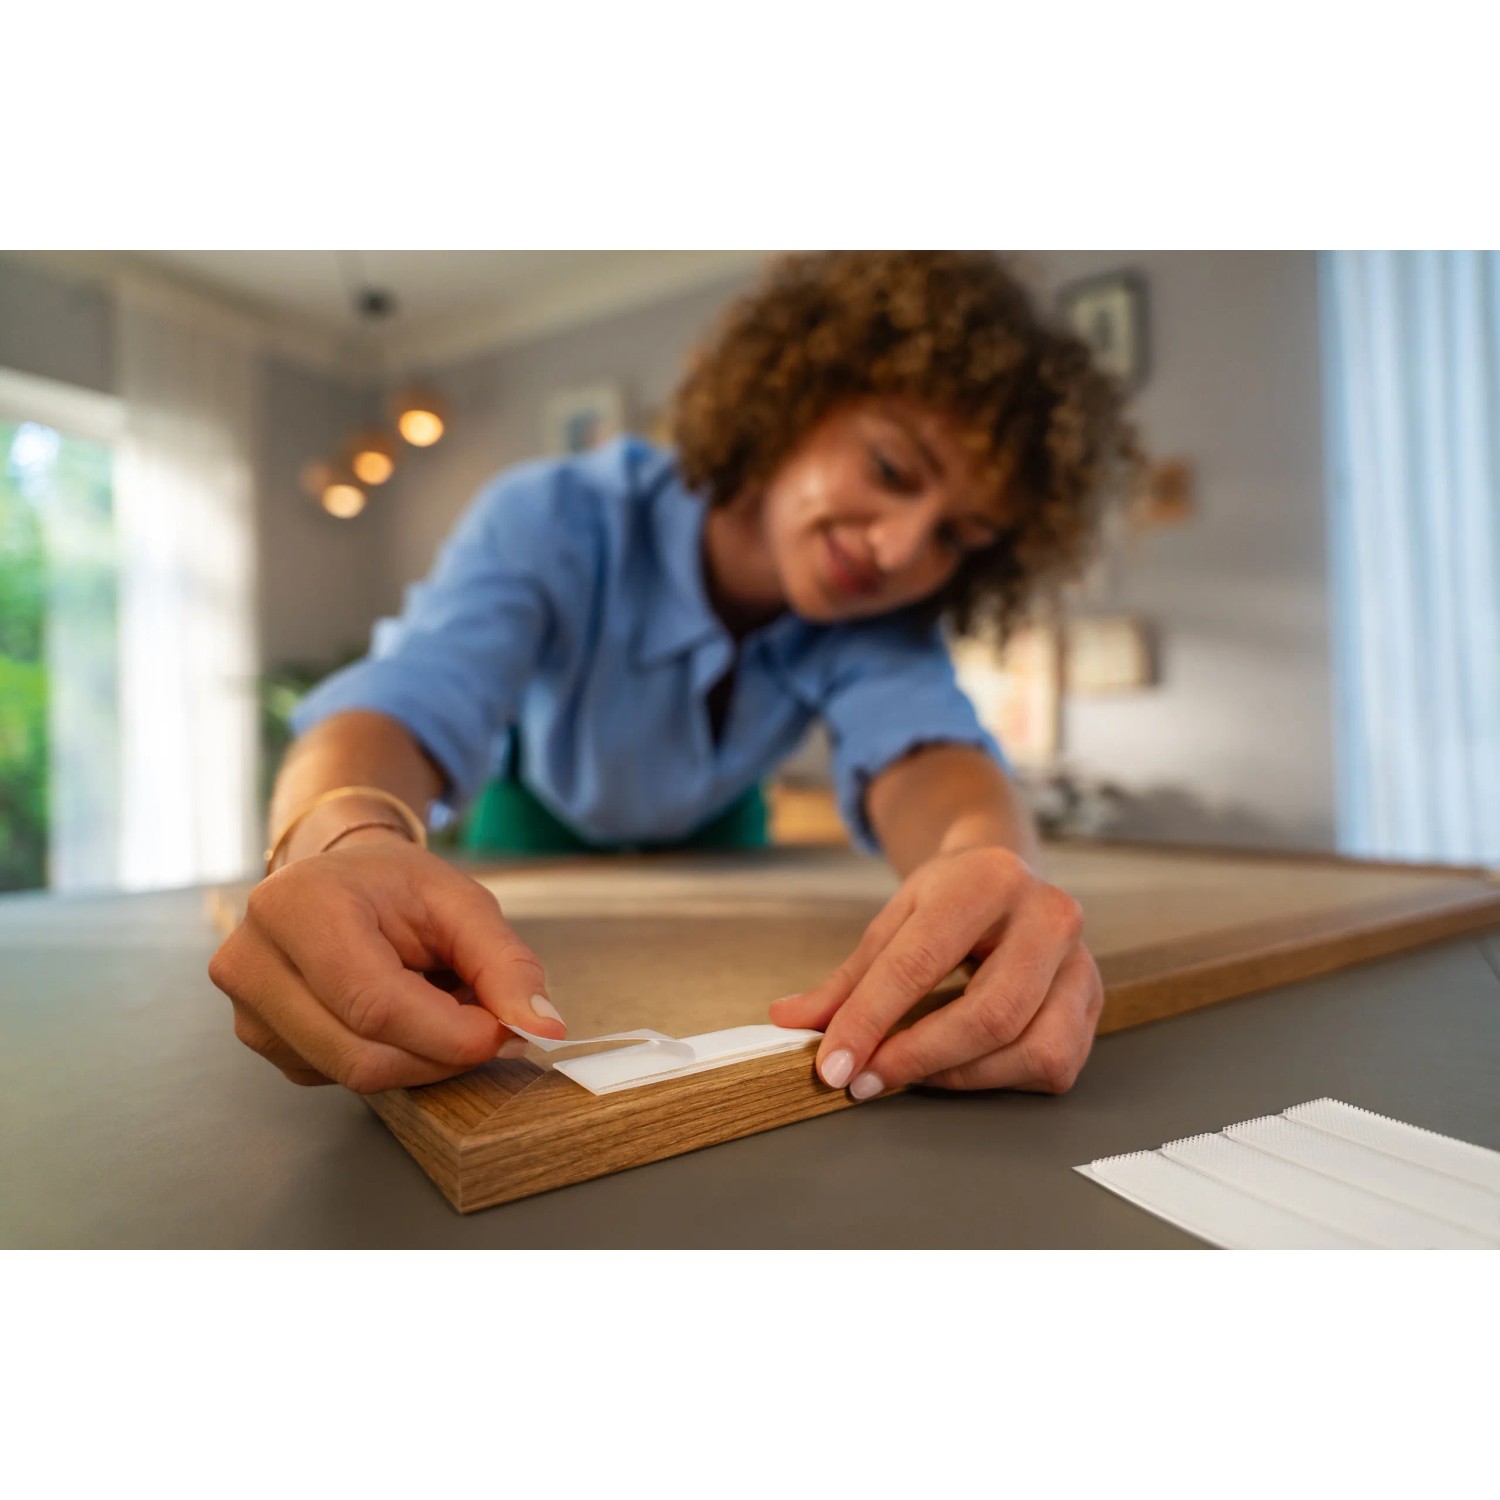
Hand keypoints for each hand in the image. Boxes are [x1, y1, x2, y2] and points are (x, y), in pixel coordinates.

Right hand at [208, 837, 564, 1091]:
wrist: (339, 880)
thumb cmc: (396, 886)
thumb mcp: (462, 904)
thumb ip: (506, 964)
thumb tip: (542, 1027)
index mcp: (298, 907)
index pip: (375, 1003)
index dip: (449, 1034)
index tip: (503, 1031)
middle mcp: (253, 961)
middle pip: (361, 1055)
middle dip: (441, 1053)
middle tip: (485, 1025)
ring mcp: (248, 1010)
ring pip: (353, 1076)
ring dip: (420, 1058)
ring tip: (440, 1006)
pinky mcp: (262, 1044)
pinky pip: (340, 1078)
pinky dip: (391, 1059)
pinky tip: (403, 1018)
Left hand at [769, 845, 1101, 1098]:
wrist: (1005, 879)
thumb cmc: (947, 902)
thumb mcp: (893, 921)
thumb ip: (846, 979)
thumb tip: (789, 1022)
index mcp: (988, 879)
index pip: (921, 962)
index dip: (869, 1020)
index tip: (832, 1065)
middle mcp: (1049, 915)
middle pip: (988, 1013)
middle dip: (916, 1058)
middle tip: (863, 1081)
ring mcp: (1082, 961)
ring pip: (1030, 1047)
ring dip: (958, 1076)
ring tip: (908, 1072)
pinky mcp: (1093, 1002)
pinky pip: (1052, 1064)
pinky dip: (997, 1078)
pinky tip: (959, 1066)